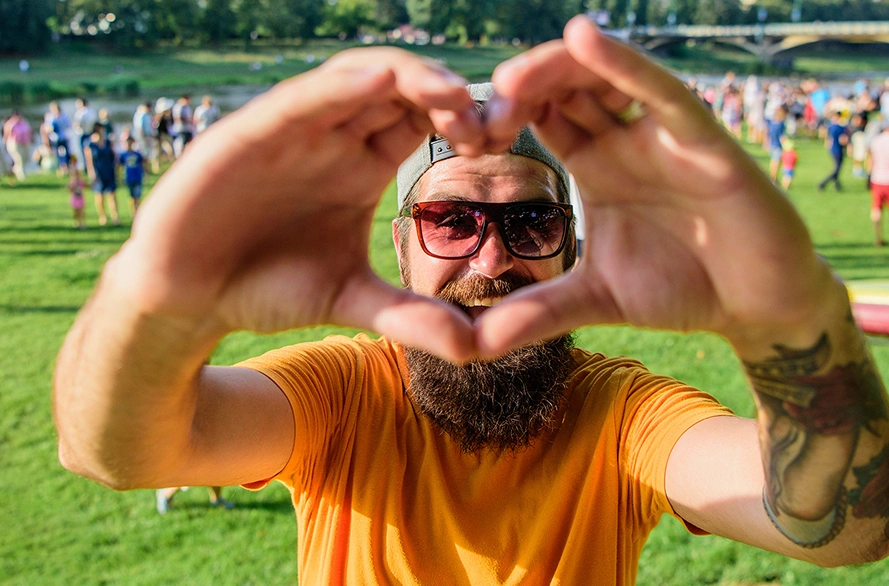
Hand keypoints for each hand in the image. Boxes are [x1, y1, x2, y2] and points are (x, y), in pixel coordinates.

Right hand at [117, 48, 486, 360]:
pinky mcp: (247, 135)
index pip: (420, 120)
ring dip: (405, 79)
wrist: (189, 299)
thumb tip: (478, 347)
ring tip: (451, 94)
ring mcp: (291, 132)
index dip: (463, 119)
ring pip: (354, 81)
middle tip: (492, 117)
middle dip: (446, 92)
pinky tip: (378, 81)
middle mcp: (331, 138)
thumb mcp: (350, 300)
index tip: (501, 139)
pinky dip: (338, 88)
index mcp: (361, 165)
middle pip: (398, 89)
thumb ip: (410, 317)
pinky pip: (298, 101)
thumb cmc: (267, 287)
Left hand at [476, 16, 834, 356]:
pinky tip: (583, 37)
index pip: (541, 117)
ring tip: (508, 80)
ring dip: (554, 69)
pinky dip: (623, 64)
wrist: (756, 306)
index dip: (499, 117)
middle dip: (516, 90)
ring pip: (603, 77)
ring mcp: (663, 134)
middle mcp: (625, 139)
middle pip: (563, 87)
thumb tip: (473, 346)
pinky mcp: (705, 139)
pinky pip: (661, 91)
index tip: (458, 136)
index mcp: (597, 164)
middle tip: (468, 111)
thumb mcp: (594, 298)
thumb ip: (536, 313)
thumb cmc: (683, 287)